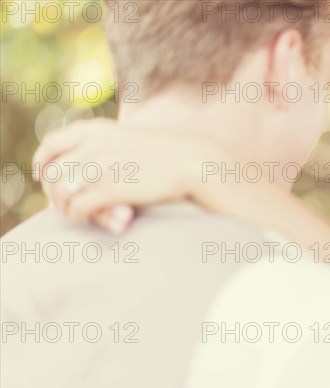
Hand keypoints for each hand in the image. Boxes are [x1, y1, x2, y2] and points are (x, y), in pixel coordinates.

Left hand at [33, 118, 198, 230]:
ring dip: (68, 209)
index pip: (50, 145)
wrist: (189, 161)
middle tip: (66, 206)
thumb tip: (76, 172)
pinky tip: (95, 218)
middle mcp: (91, 144)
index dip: (42, 164)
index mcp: (94, 129)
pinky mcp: (109, 188)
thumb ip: (99, 147)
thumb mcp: (124, 140)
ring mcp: (98, 166)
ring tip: (83, 215)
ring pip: (61, 194)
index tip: (44, 178)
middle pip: (52, 174)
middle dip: (55, 194)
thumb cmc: (161, 155)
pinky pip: (78, 209)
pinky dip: (82, 217)